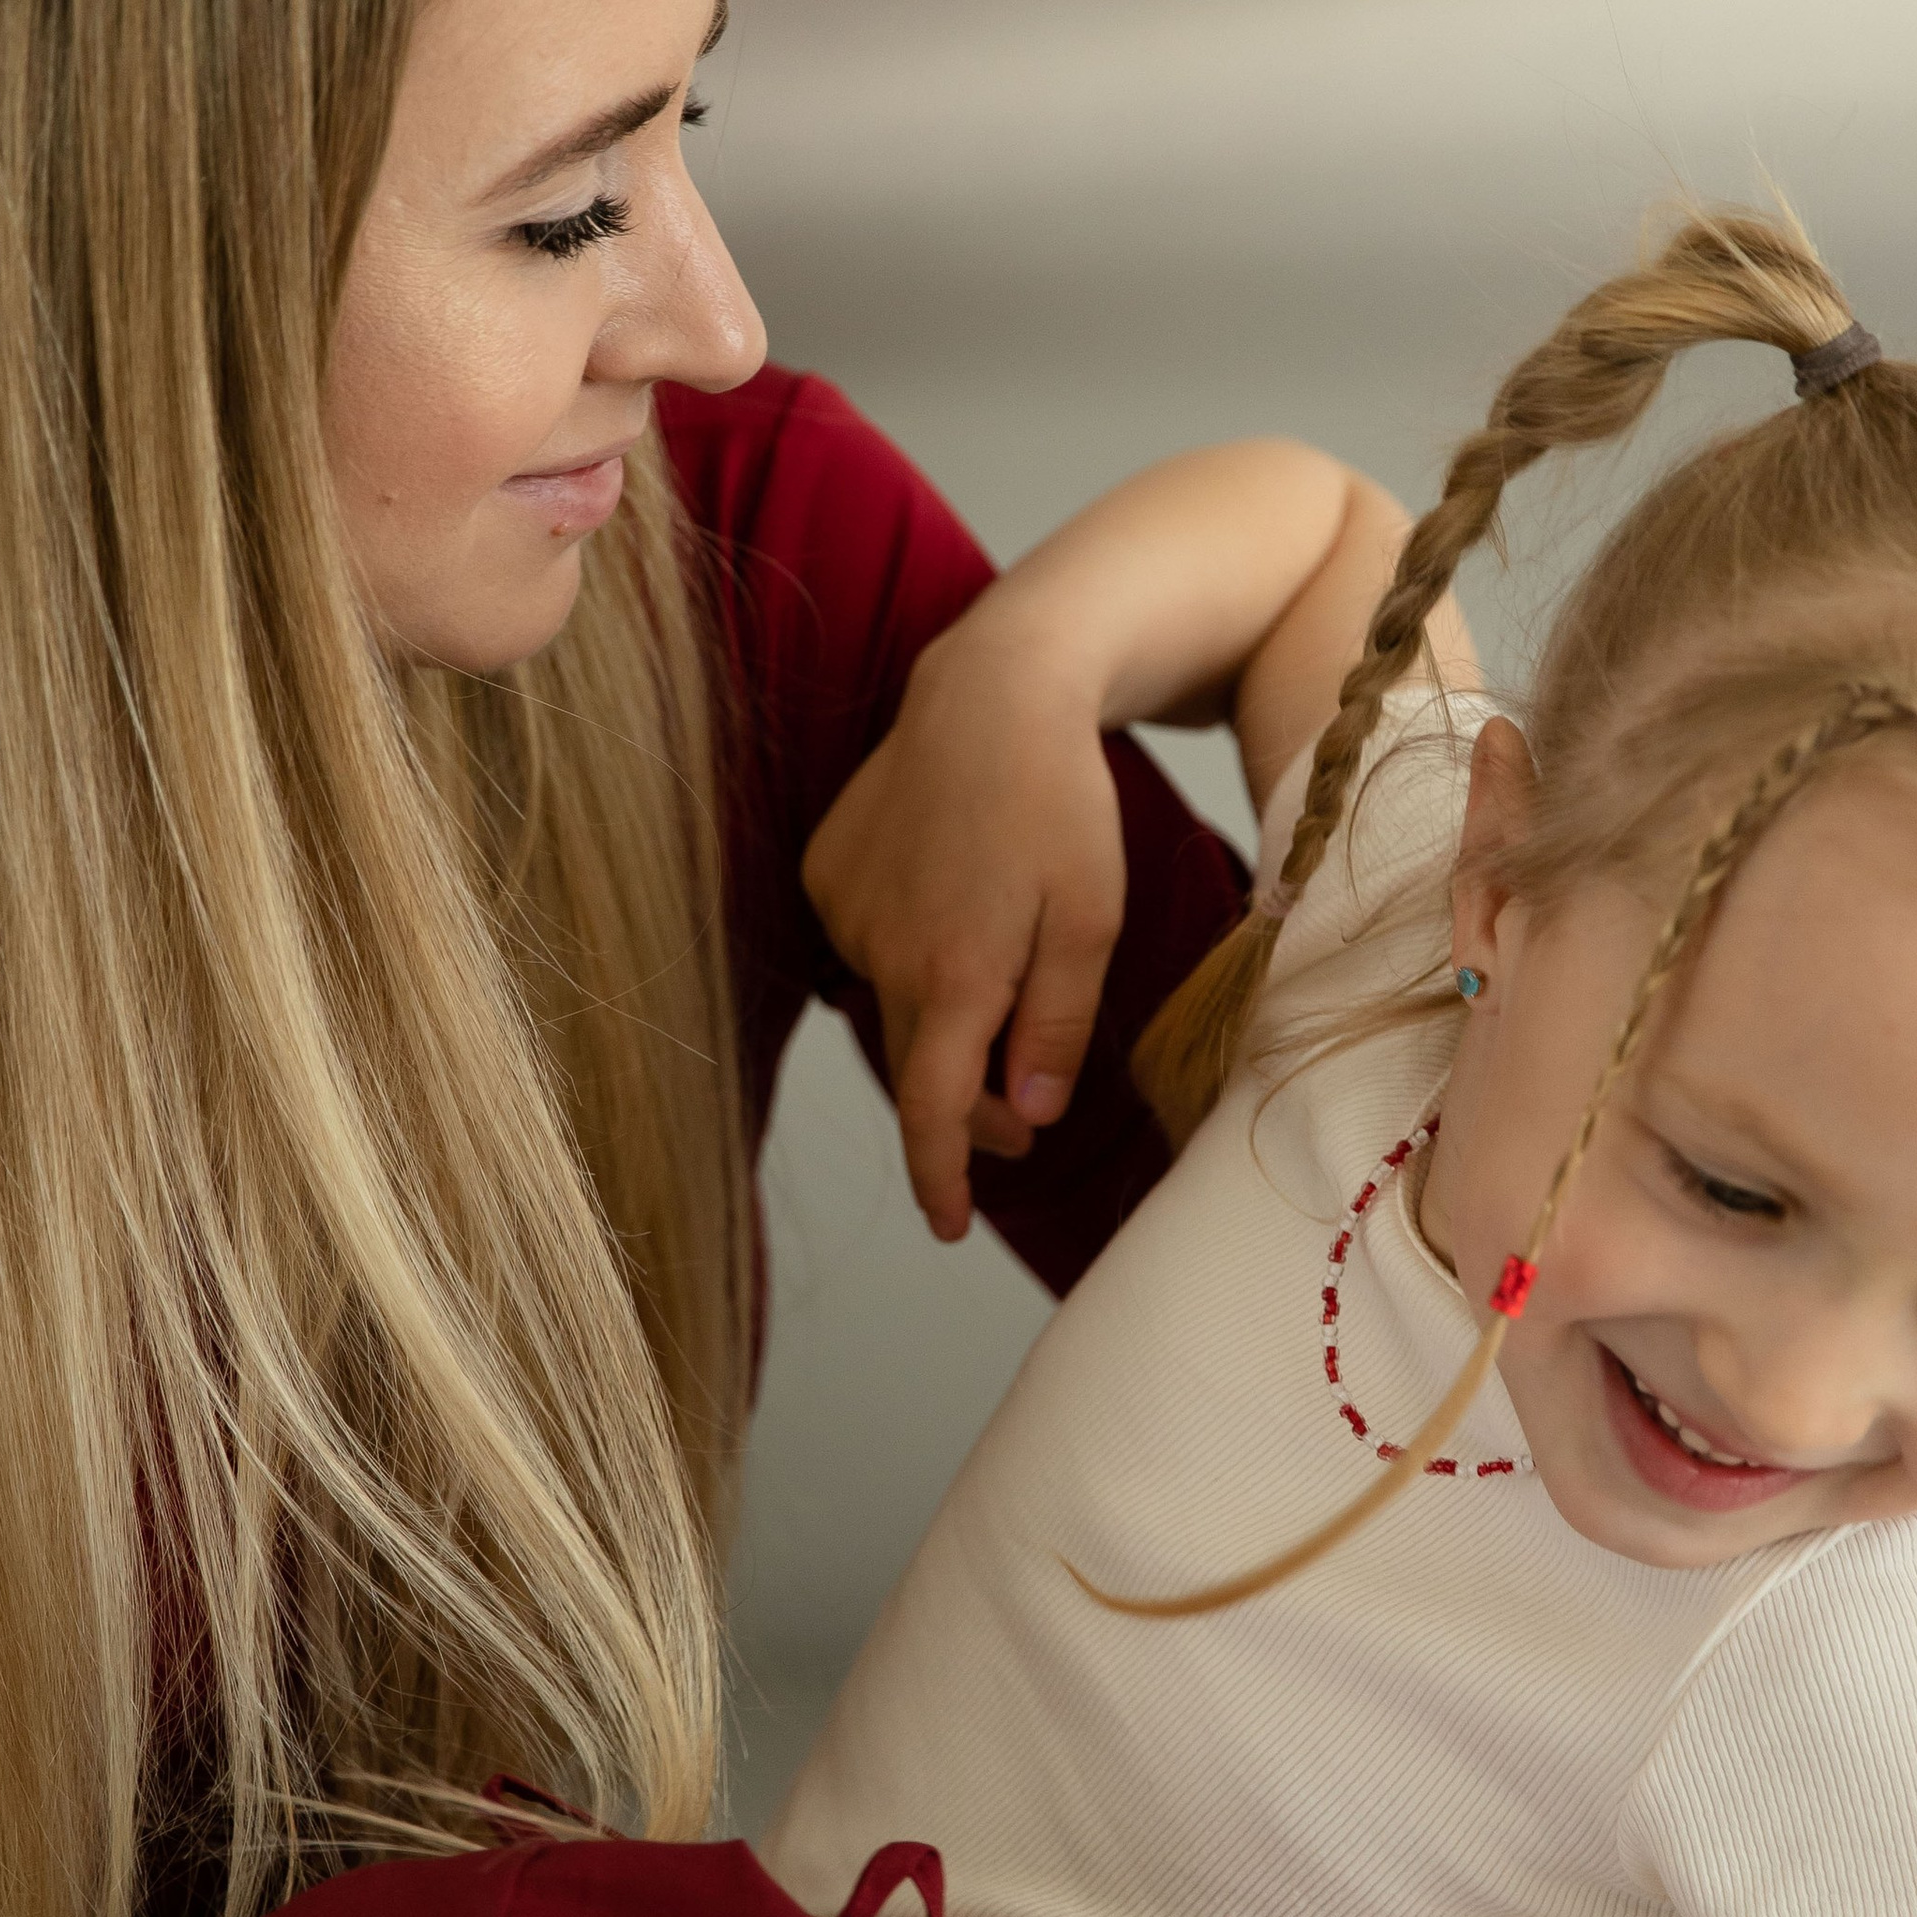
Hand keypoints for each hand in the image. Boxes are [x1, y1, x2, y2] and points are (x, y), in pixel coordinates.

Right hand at [804, 620, 1126, 1242]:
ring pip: (892, 1004)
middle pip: (916, 1065)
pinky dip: (908, 951)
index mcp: (955, 974)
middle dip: (966, 1101)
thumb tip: (1027, 1113)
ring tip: (1000, 946)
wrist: (990, 691)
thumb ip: (1057, 1027)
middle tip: (1022, 1109)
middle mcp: (883, 951)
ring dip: (940, 1014)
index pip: (933, 1113)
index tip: (950, 1226)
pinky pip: (867, 945)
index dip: (941, 1178)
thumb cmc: (1059, 803)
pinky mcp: (825, 872)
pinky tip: (950, 895)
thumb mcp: (1090, 921)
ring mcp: (844, 910)